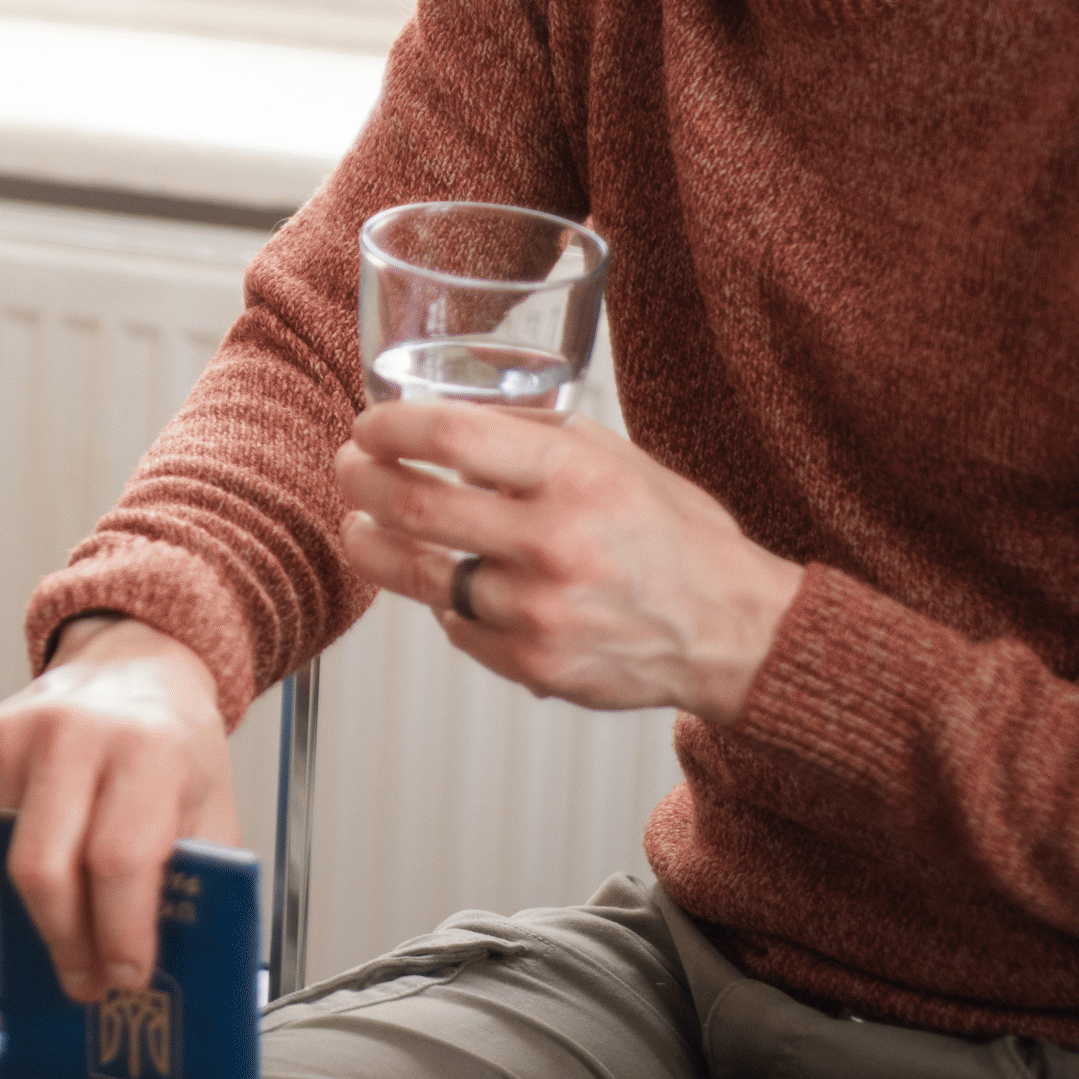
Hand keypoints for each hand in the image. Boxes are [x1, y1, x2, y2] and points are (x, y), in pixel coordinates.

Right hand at [0, 617, 238, 1003]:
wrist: (132, 664)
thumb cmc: (172, 740)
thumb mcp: (209, 805)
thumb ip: (196, 879)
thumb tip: (171, 964)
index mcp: (148, 749)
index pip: (119, 861)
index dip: (120, 933)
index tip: (126, 973)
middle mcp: (75, 734)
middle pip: (45, 870)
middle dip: (65, 942)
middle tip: (84, 978)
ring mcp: (17, 735)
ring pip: (8, 863)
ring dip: (41, 912)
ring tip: (74, 927)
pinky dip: (9, 872)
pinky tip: (49, 862)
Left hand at [335, 401, 802, 723]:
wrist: (729, 631)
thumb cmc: (671, 536)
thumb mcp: (615, 459)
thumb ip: (534, 437)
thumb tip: (446, 413)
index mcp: (576, 476)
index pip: (451, 436)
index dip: (391, 427)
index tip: (369, 424)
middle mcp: (554, 542)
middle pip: (413, 505)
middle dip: (361, 480)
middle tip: (349, 469)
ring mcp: (538, 611)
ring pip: (417, 574)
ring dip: (372, 545)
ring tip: (361, 527)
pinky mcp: (531, 664)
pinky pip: (454, 626)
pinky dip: (444, 603)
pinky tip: (453, 586)